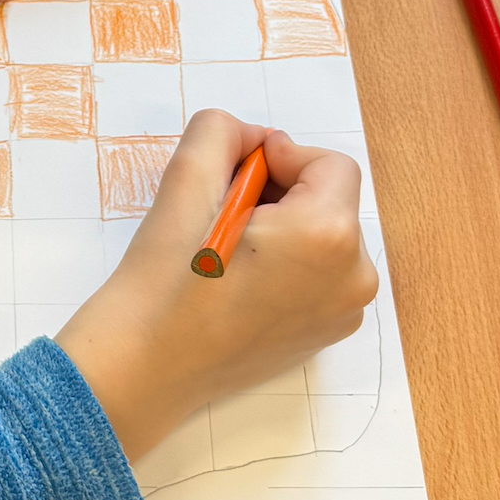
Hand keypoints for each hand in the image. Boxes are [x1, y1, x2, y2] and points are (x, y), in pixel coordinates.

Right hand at [57, 111, 376, 463]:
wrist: (146, 368)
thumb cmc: (165, 281)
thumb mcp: (185, 181)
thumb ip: (222, 131)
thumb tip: (253, 137)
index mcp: (329, 236)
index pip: (327, 163)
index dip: (280, 159)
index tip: (235, 181)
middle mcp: (353, 277)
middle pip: (329, 200)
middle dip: (281, 194)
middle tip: (223, 215)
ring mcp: (343, 313)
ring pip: (324, 237)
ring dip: (284, 228)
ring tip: (229, 250)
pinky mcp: (326, 335)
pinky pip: (319, 275)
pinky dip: (287, 264)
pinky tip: (239, 281)